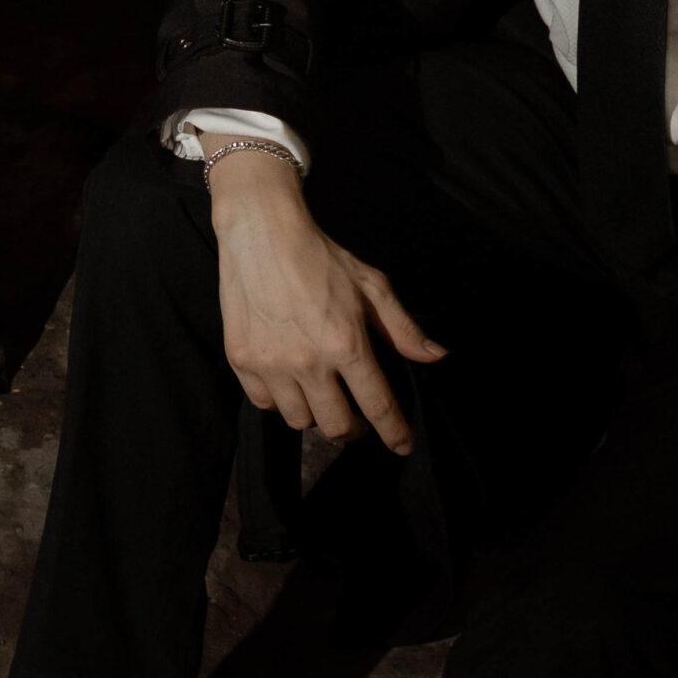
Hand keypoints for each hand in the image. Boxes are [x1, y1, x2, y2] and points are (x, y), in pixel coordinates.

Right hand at [205, 145, 445, 453]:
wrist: (261, 232)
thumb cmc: (320, 256)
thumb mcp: (370, 285)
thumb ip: (402, 327)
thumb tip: (435, 356)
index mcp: (346, 344)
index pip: (377, 406)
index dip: (394, 432)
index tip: (402, 445)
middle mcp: (308, 362)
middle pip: (337, 427)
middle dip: (353, 427)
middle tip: (356, 413)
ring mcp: (271, 365)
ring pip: (300, 421)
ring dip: (315, 412)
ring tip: (320, 391)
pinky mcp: (242, 361)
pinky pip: (265, 404)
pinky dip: (280, 399)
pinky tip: (288, 379)